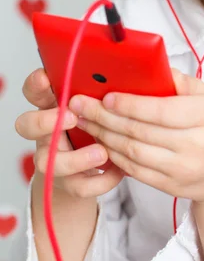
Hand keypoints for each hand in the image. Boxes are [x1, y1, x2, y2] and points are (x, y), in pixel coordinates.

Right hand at [15, 68, 123, 197]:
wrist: (89, 169)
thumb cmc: (94, 126)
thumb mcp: (95, 105)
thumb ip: (98, 93)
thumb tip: (120, 75)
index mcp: (52, 106)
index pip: (34, 91)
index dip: (36, 85)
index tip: (45, 78)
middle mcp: (46, 132)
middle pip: (27, 125)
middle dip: (45, 121)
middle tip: (72, 116)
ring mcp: (53, 158)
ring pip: (49, 162)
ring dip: (76, 158)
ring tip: (102, 152)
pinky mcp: (67, 183)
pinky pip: (78, 186)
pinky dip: (101, 180)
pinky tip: (119, 170)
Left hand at [68, 68, 203, 203]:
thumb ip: (183, 82)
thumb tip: (150, 67)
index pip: (160, 110)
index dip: (129, 103)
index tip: (106, 94)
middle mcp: (195, 146)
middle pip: (139, 131)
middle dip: (104, 116)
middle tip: (80, 104)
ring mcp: (182, 170)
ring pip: (132, 152)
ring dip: (103, 135)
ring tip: (84, 120)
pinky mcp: (170, 187)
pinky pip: (135, 171)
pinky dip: (114, 156)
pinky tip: (101, 142)